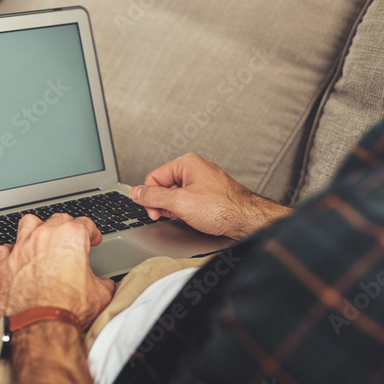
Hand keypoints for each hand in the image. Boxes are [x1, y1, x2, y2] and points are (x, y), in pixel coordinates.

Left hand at [0, 214, 115, 328]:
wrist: (42, 326)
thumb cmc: (69, 308)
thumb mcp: (101, 294)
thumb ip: (102, 282)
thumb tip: (104, 285)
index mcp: (71, 237)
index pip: (85, 224)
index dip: (92, 232)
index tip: (92, 239)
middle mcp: (44, 236)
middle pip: (57, 220)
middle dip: (66, 227)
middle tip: (71, 240)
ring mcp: (22, 248)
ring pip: (28, 224)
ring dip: (36, 230)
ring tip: (41, 240)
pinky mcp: (5, 265)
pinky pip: (5, 250)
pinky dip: (11, 253)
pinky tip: (16, 259)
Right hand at [131, 153, 291, 239]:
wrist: (248, 221)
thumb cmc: (223, 208)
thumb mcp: (180, 203)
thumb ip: (153, 197)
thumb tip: (136, 193)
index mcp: (187, 163)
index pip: (154, 177)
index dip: (150, 196)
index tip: (153, 211)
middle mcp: (195, 169)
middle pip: (164, 186)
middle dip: (164, 203)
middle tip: (169, 215)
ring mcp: (203, 182)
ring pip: (176, 195)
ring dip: (175, 208)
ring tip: (187, 216)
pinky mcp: (209, 195)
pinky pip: (188, 200)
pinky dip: (186, 211)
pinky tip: (194, 218)